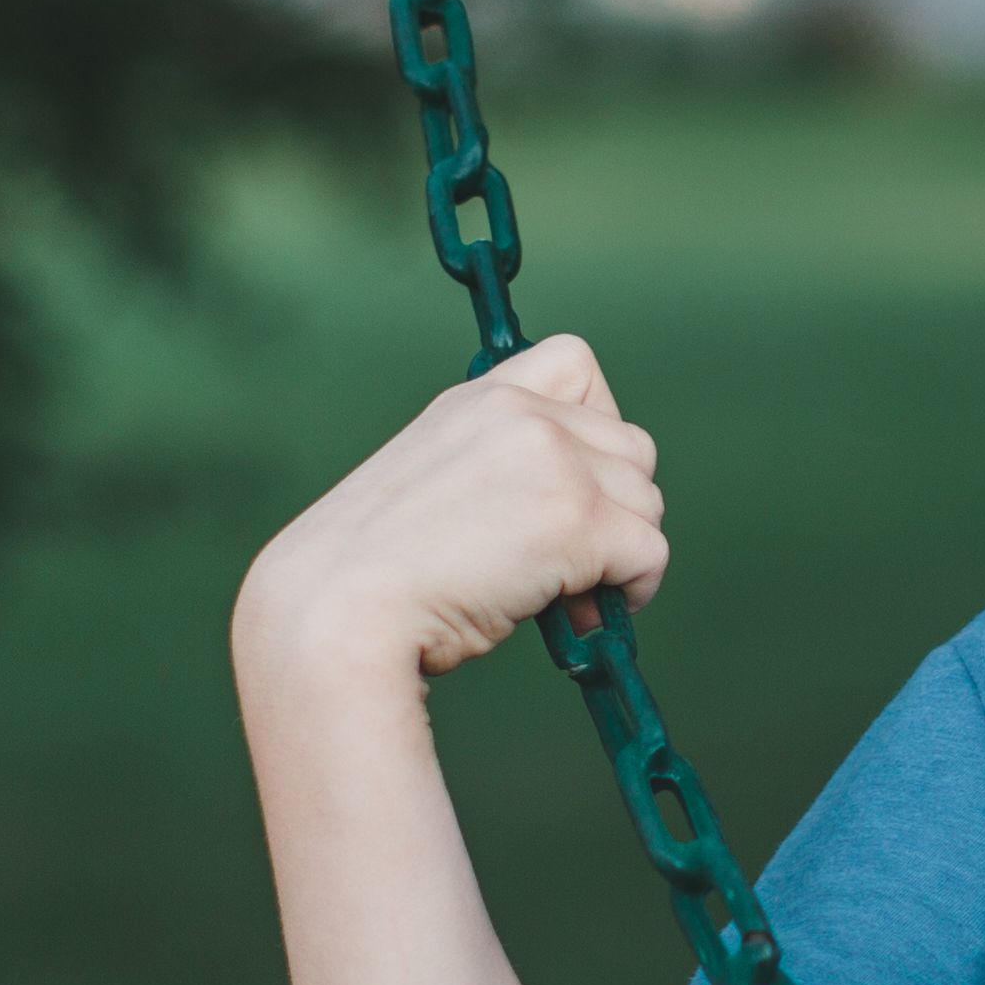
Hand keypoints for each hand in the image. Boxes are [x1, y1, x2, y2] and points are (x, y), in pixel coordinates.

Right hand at [235, 335, 672, 695]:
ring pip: (646, 503)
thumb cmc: (370, 579)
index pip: (578, 364)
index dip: (596, 424)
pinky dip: (632, 591)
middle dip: (613, 507)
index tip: (570, 482)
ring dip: (621, 554)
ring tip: (565, 597)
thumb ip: (498, 471)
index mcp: (478, 399)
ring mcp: (553, 460)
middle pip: (632, 448)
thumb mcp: (434, 486)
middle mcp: (521, 413)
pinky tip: (582, 620)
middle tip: (566, 563)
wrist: (334, 613)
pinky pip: (650, 552)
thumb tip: (581, 513)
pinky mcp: (578, 519)